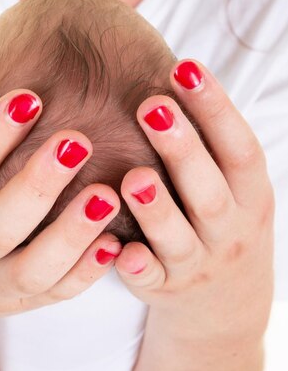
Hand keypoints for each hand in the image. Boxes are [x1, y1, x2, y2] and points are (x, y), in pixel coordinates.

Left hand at [113, 60, 273, 343]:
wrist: (228, 302)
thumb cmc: (220, 219)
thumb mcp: (232, 186)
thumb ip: (207, 142)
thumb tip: (170, 70)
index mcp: (250, 194)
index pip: (239, 148)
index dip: (215, 109)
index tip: (185, 68)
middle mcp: (230, 230)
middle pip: (209, 192)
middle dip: (183, 149)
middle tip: (152, 107)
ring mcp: (199, 265)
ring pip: (179, 239)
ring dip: (158, 210)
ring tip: (135, 178)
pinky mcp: (167, 290)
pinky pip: (152, 281)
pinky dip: (138, 267)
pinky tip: (119, 250)